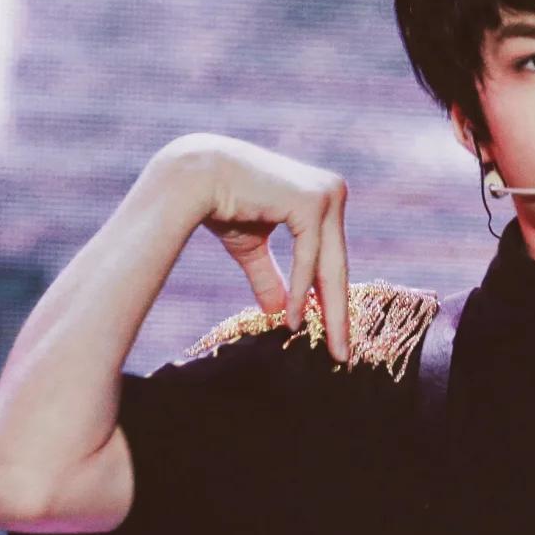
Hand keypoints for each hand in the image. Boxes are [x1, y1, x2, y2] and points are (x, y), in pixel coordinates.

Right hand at [154, 133, 350, 362]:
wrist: (191, 177)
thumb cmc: (219, 204)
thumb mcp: (252, 247)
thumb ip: (271, 276)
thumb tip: (279, 313)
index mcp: (322, 199)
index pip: (332, 258)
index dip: (333, 299)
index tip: (337, 337)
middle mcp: (331, 192)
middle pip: (337, 265)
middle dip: (339, 313)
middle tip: (342, 356)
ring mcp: (324, 194)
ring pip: (329, 266)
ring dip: (328, 311)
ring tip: (330, 348)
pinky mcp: (311, 201)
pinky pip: (309, 257)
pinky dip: (301, 291)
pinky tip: (295, 320)